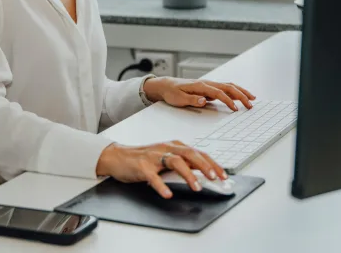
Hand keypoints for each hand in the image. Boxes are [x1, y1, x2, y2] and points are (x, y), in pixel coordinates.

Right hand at [96, 141, 227, 198]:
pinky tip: (168, 194)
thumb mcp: (166, 159)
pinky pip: (153, 176)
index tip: (223, 175)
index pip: (198, 153)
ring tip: (196, 187)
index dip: (212, 163)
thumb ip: (183, 164)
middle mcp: (166, 148)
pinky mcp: (142, 166)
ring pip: (175, 162)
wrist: (117, 157)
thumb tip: (204, 174)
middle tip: (214, 178)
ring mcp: (154, 156)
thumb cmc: (143, 159)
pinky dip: (161, 186)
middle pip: (190, 154)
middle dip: (205, 166)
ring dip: (188, 174)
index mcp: (174, 146)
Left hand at [144, 77, 255, 111]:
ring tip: (252, 99)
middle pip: (228, 87)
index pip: (219, 93)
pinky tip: (242, 97)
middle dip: (241, 95)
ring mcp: (209, 85)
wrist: (167, 85)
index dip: (228, 101)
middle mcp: (207, 83)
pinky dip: (236, 91)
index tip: (236, 109)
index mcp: (201, 86)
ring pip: (229, 86)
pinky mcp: (209, 88)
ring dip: (241, 92)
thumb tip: (204, 100)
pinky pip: (226, 88)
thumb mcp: (179, 99)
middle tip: (250, 105)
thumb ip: (192, 100)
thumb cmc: (172, 93)